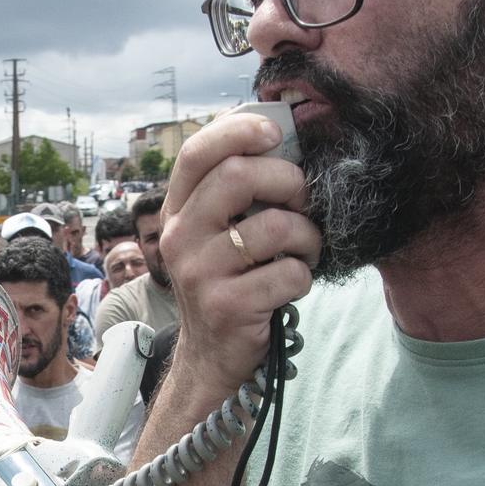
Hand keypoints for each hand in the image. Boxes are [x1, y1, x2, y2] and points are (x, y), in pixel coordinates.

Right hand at [160, 112, 321, 398]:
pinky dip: (304, 276)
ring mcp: (200, 273)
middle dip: (289, 181)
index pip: (196, 153)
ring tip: (305, 250)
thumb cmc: (226, 281)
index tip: (275, 134)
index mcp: (176, 211)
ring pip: (276, 226)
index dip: (237, 130)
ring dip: (308, 236)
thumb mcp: (213, 234)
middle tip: (303, 201)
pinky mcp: (228, 306)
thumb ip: (231, 193)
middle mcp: (179, 238)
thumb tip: (282, 140)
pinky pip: (289, 273)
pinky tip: (292, 284)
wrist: (209, 355)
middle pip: (238, 176)